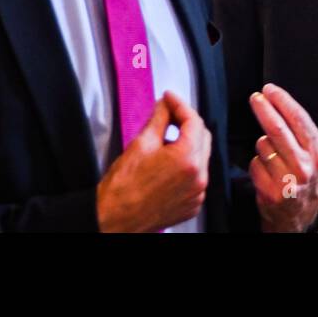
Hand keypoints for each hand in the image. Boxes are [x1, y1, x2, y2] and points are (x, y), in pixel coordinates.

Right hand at [96, 92, 210, 232]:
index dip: (180, 105)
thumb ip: (159, 118)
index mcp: (187, 159)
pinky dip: (187, 166)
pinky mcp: (193, 203)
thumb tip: (165, 105)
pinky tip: (169, 163)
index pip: (193, 121)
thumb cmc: (123, 187)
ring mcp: (197, 192)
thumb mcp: (142, 144)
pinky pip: (197, 176)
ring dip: (188, 144)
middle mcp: (198, 177)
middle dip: (186, 123)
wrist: (115, 217)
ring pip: (201, 157)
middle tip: (169, 114)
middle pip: (202, 137)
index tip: (169, 98)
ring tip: (165, 141)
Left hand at [249, 83, 317, 232]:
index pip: (299, 119)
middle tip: (256, 97)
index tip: (270, 90)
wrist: (299, 217)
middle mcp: (305, 166)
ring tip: (272, 157)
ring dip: (262, 145)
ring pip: (263, 146)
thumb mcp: (316, 158)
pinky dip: (256, 164)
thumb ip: (304, 136)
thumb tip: (281, 105)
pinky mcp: (270, 192)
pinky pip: (254, 164)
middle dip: (264, 108)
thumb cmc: (306, 181)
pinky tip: (266, 172)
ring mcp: (287, 180)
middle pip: (278, 128)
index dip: (283, 101)